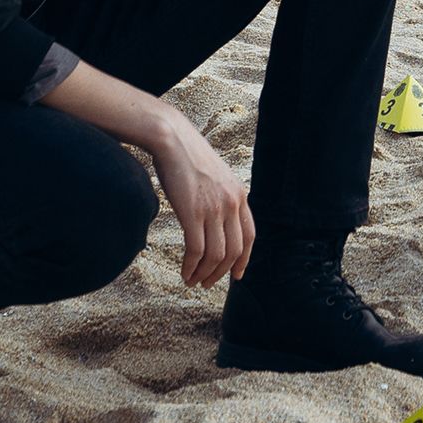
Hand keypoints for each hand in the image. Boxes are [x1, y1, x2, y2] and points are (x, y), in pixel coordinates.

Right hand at [37, 62, 253, 284]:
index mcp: (240, 195)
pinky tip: (184, 272)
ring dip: (205, 274)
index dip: (244, 259)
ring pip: (216, 255)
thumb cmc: (188, 156)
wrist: (172, 139)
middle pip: (234, 251)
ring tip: (193, 281)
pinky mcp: (192, 212)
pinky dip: (191, 267)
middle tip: (208, 284)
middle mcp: (231, 203)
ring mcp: (213, 208)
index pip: (250, 236)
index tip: (237, 275)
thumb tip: (218, 221)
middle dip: (222, 273)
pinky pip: (196, 250)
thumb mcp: (216, 176)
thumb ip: (223, 197)